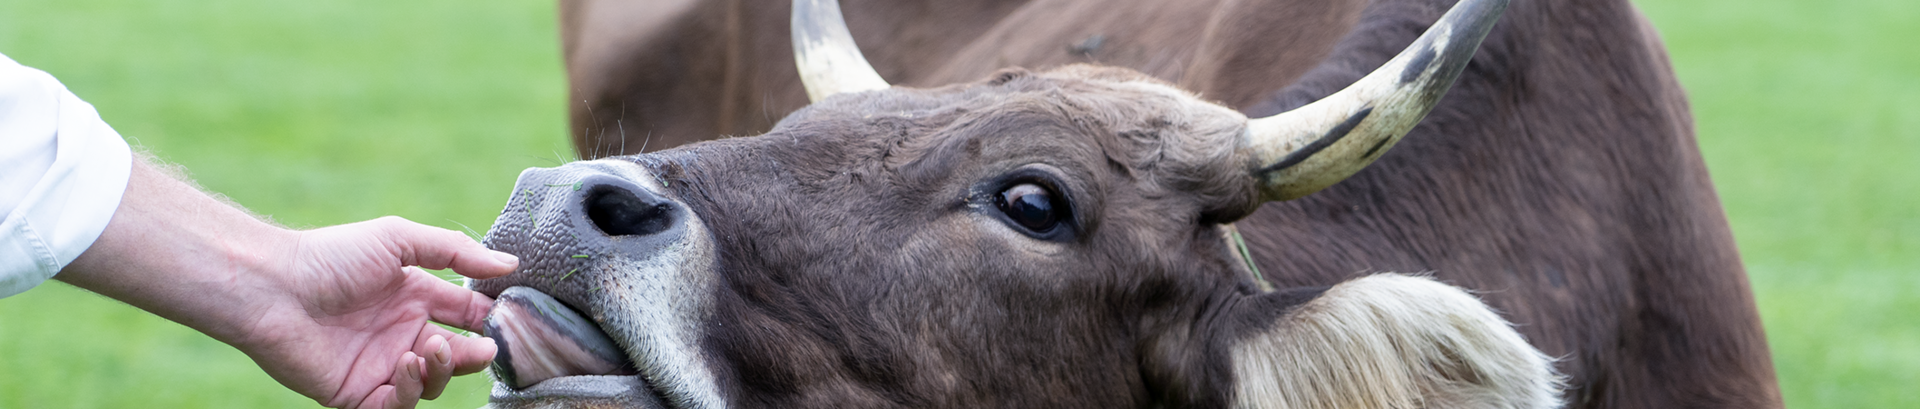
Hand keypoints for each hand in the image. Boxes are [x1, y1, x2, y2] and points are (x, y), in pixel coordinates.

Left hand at [237, 217, 516, 407]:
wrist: (273, 288)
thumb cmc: (331, 257)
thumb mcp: (399, 240)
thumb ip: (457, 252)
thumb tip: (510, 265)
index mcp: (414, 299)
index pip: (467, 317)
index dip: (490, 321)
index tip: (510, 321)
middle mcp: (401, 334)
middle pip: (456, 357)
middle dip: (474, 354)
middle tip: (482, 347)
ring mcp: (380, 366)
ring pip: (431, 385)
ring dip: (440, 371)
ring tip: (428, 349)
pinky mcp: (356, 394)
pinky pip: (395, 406)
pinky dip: (408, 391)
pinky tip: (404, 365)